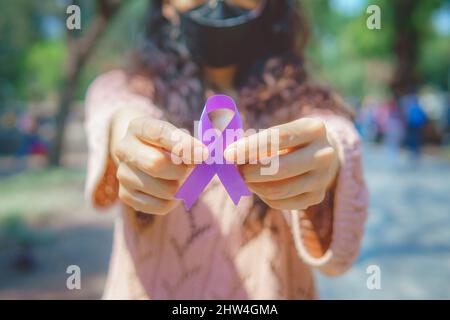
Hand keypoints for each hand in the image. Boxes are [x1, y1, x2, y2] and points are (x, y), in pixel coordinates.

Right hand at [113, 115, 207, 214]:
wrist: (146, 156)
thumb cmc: (168, 144)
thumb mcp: (179, 135)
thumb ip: (192, 143)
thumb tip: (204, 154)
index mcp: (137, 127)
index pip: (160, 132)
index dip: (184, 144)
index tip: (204, 153)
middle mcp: (123, 149)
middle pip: (156, 163)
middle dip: (182, 169)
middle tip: (193, 169)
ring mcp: (123, 174)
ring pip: (164, 189)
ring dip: (181, 186)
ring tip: (181, 178)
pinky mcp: (126, 195)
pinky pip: (161, 206)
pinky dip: (174, 201)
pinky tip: (172, 190)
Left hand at [224, 118, 338, 210]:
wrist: (322, 155)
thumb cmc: (290, 140)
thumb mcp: (280, 131)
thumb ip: (255, 140)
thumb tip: (228, 154)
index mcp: (314, 129)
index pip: (278, 138)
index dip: (250, 147)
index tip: (228, 154)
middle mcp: (324, 154)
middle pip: (280, 168)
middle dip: (250, 171)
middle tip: (235, 170)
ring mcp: (323, 178)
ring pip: (279, 189)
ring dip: (254, 185)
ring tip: (244, 177)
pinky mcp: (317, 196)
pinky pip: (281, 202)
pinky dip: (263, 196)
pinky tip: (258, 186)